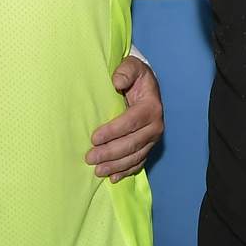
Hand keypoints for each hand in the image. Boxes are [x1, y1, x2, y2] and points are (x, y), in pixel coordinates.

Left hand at [87, 52, 162, 179]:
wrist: (146, 87)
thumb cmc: (136, 77)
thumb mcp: (132, 67)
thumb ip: (125, 71)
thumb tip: (116, 81)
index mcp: (151, 107)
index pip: (131, 122)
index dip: (112, 132)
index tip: (93, 138)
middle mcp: (156, 126)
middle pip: (132, 144)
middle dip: (110, 153)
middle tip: (90, 158)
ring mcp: (153, 139)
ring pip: (135, 156)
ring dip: (116, 166)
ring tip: (98, 171)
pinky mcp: (149, 147)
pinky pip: (139, 162)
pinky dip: (126, 171)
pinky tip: (113, 178)